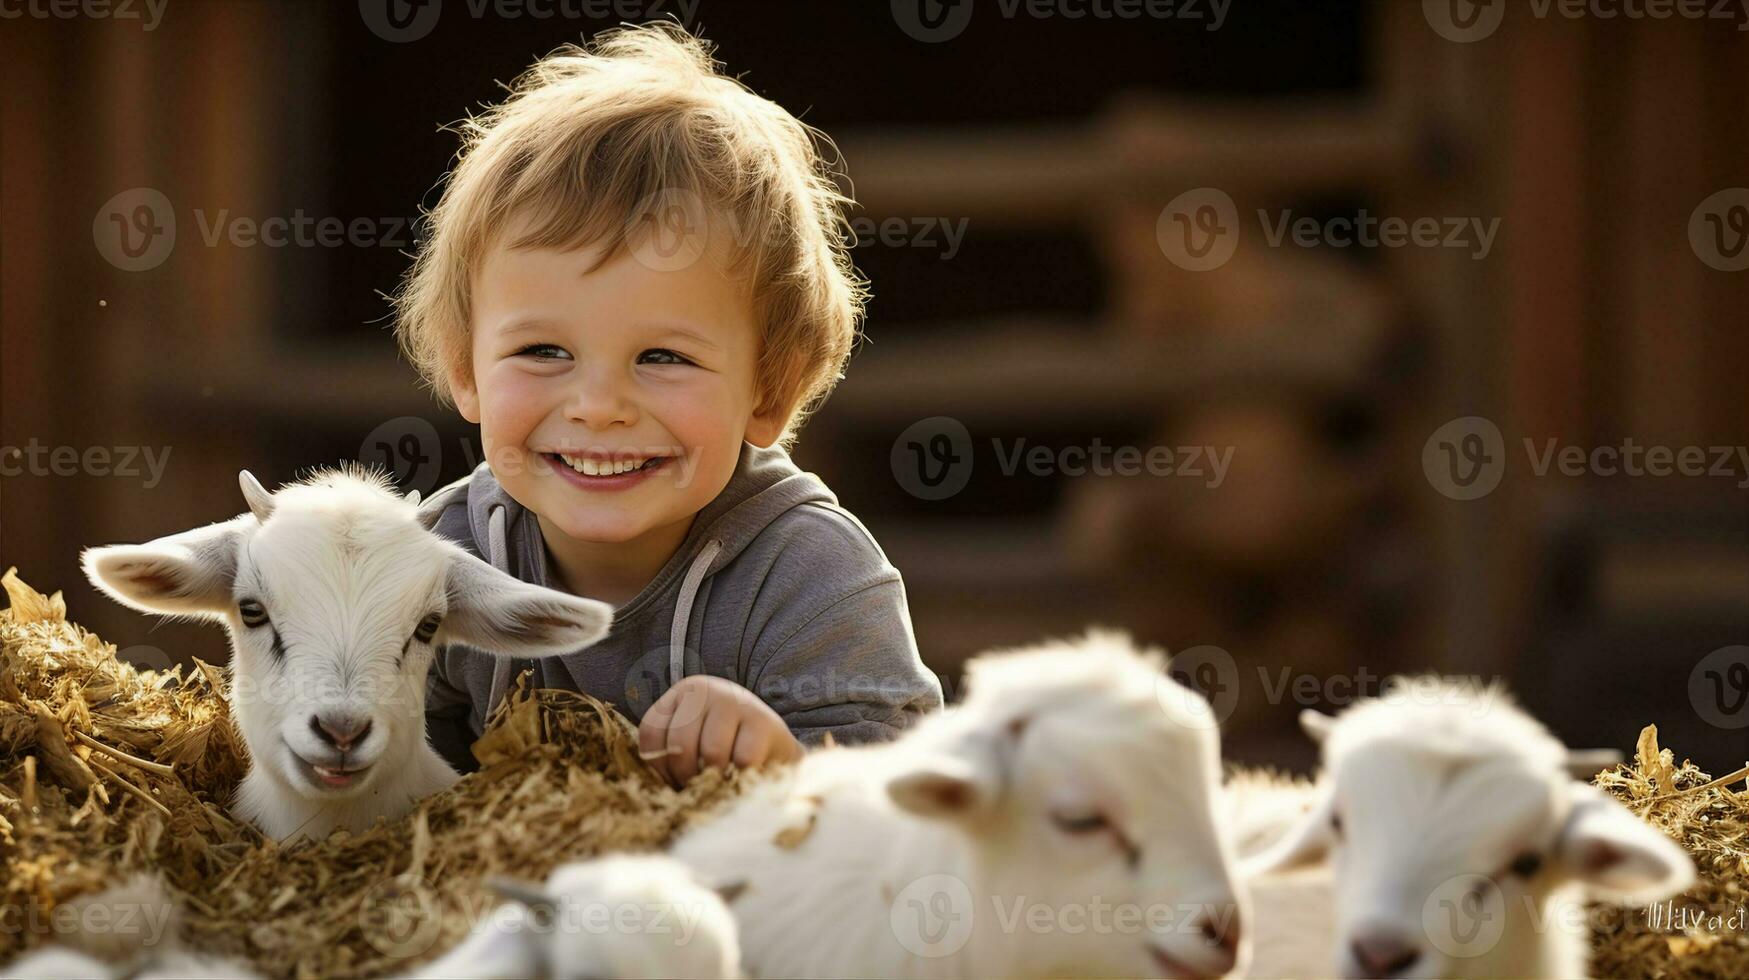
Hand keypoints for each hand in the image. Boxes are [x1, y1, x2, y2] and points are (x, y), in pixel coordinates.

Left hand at [637, 675, 802, 786]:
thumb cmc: (724, 749)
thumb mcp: (691, 742)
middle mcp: (706, 689)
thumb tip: (648, 786)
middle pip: (679, 742)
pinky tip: (742, 777)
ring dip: (714, 778)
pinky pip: (742, 759)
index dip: (658, 765)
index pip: (651, 731)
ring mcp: (736, 701)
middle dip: (685, 775)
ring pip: (711, 751)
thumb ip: (669, 753)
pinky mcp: (763, 721)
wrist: (775, 748)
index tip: (673, 780)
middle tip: (698, 787)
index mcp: (682, 693)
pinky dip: (740, 777)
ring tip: (719, 783)